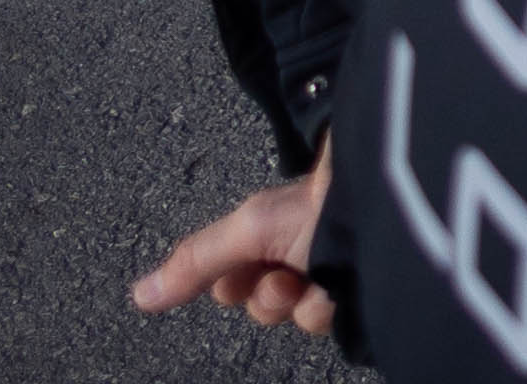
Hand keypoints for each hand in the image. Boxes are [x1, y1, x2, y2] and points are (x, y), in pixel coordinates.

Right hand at [131, 140, 332, 334]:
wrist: (386, 210)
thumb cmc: (323, 205)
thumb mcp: (247, 230)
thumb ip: (194, 262)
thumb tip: (140, 293)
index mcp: (269, 233)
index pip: (228, 280)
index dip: (231, 284)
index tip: (241, 273)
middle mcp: (296, 254)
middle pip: (257, 304)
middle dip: (265, 296)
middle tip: (281, 277)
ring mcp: (324, 277)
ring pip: (288, 316)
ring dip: (295, 303)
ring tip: (311, 279)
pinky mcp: (351, 299)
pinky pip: (320, 321)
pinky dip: (324, 308)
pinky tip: (336, 289)